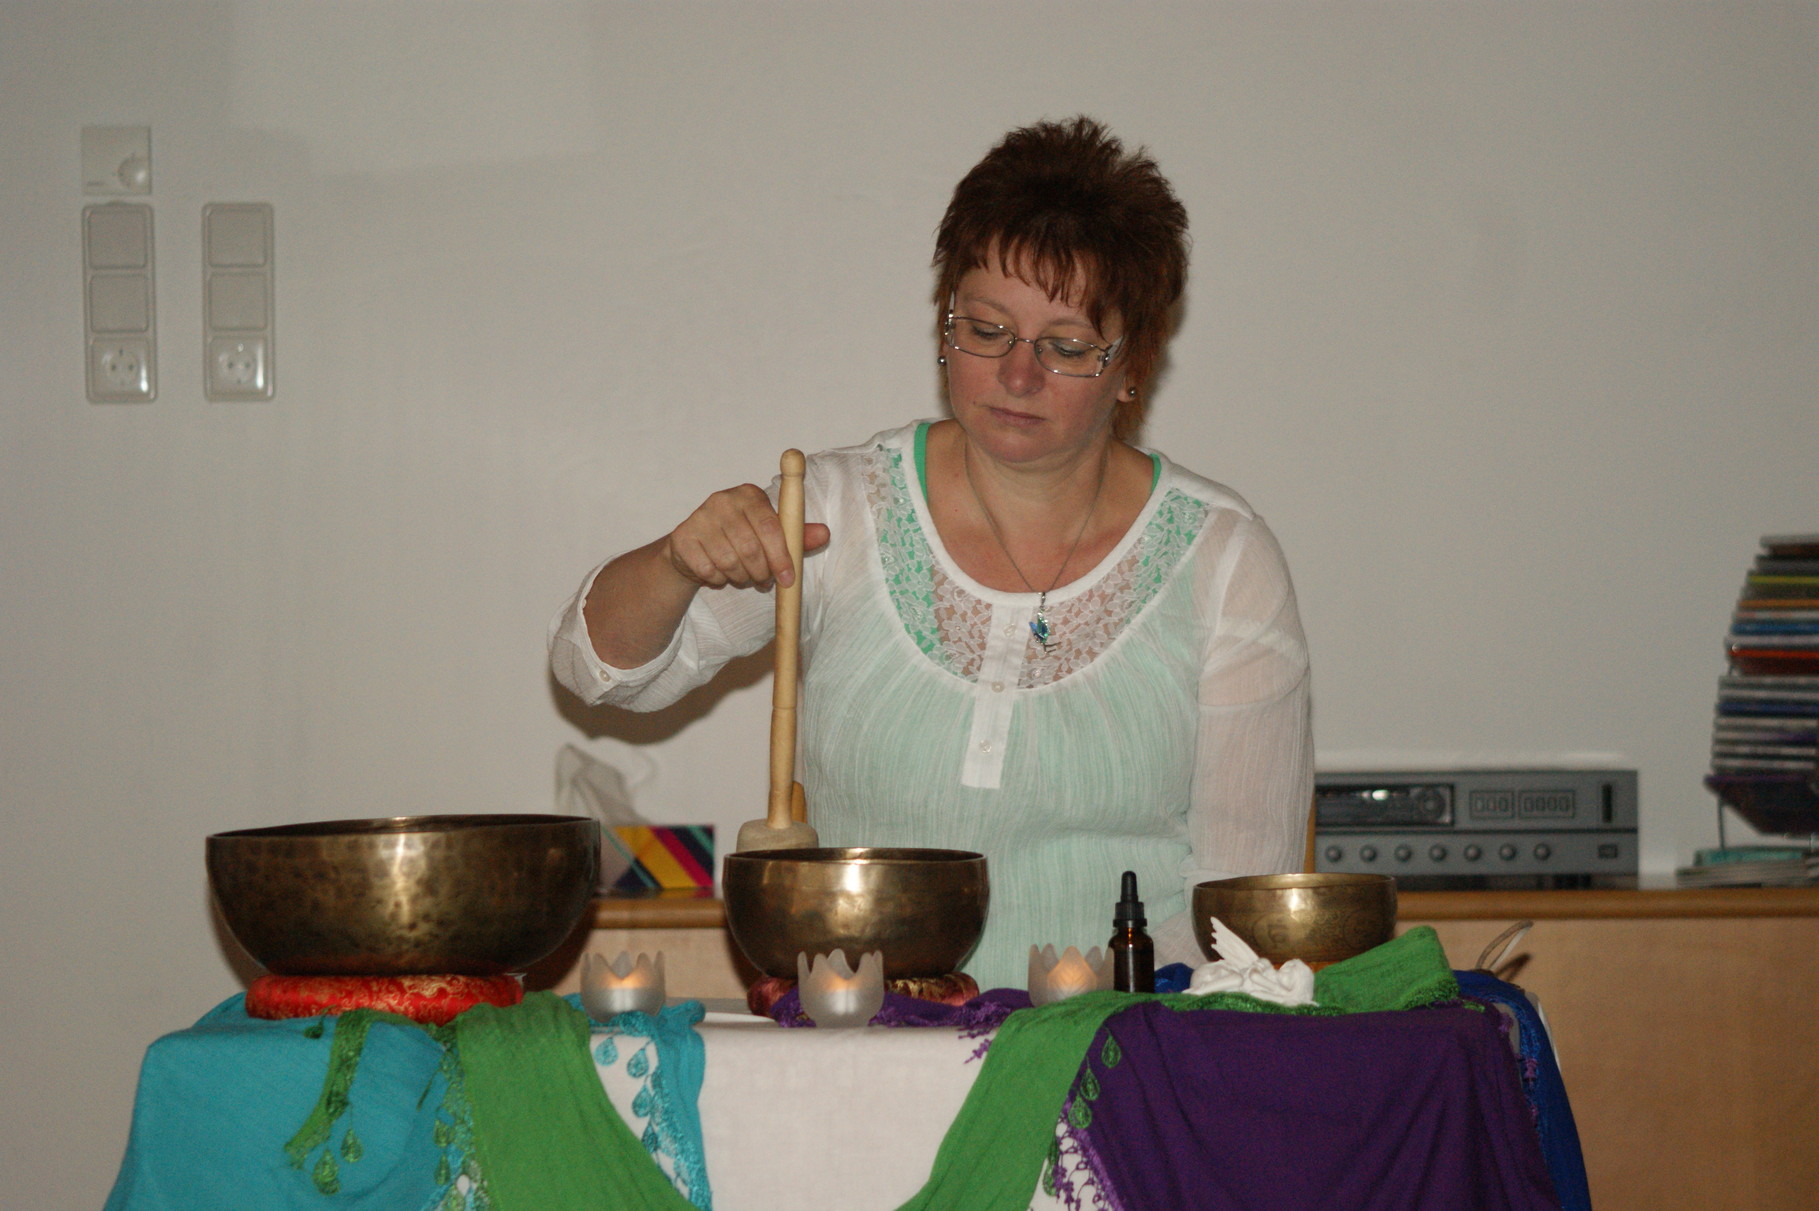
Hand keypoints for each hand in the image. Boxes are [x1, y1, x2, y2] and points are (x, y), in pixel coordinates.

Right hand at [660, 484, 830, 589]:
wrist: (695, 546)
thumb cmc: (741, 538)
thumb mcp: (771, 534)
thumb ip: (796, 535)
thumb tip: (824, 534)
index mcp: (749, 494)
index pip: (770, 527)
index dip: (781, 556)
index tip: (788, 579)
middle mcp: (722, 500)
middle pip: (750, 548)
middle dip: (761, 573)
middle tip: (764, 581)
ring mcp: (699, 518)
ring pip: (729, 562)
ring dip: (740, 577)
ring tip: (742, 575)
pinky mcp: (682, 538)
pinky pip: (708, 570)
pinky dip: (718, 579)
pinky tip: (719, 572)